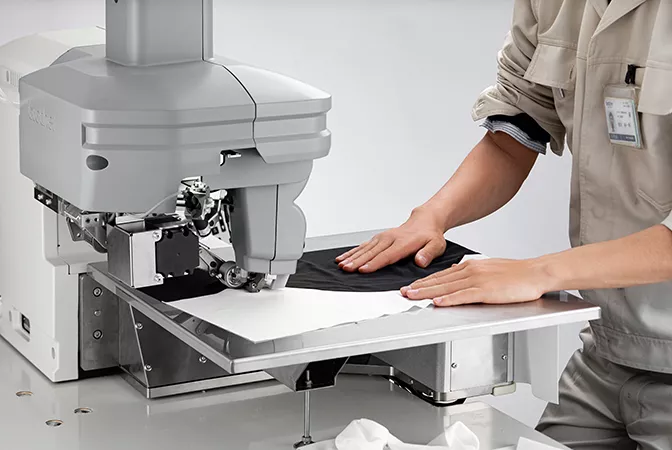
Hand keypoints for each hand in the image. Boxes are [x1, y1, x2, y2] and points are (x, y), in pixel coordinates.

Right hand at [335, 208, 446, 272]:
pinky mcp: (378, 238)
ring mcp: (383, 237)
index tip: (363, 269)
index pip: (387, 255)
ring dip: (352, 256)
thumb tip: (420, 261)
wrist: (425, 221)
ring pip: (365, 248)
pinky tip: (343, 257)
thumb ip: (428, 253)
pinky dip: (352, 251)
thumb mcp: (437, 245)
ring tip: (341, 264)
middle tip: (347, 268)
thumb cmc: (430, 236)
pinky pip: (363, 245)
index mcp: (404, 242)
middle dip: (358, 261)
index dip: (374, 263)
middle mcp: (390, 238)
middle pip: (372, 252)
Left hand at [400, 258, 549, 305]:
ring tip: (412, 297)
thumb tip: (455, 274)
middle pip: (438, 281)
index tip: (410, 286)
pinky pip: (463, 296)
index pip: (440, 275)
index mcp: (469, 266)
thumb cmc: (515, 272)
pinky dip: (449, 299)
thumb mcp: (487, 268)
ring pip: (446, 288)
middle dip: (419, 287)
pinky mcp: (486, 291)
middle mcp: (470, 270)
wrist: (535, 272)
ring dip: (427, 293)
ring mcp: (477, 280)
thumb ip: (470, 271)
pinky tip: (438, 302)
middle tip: (403, 293)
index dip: (423, 282)